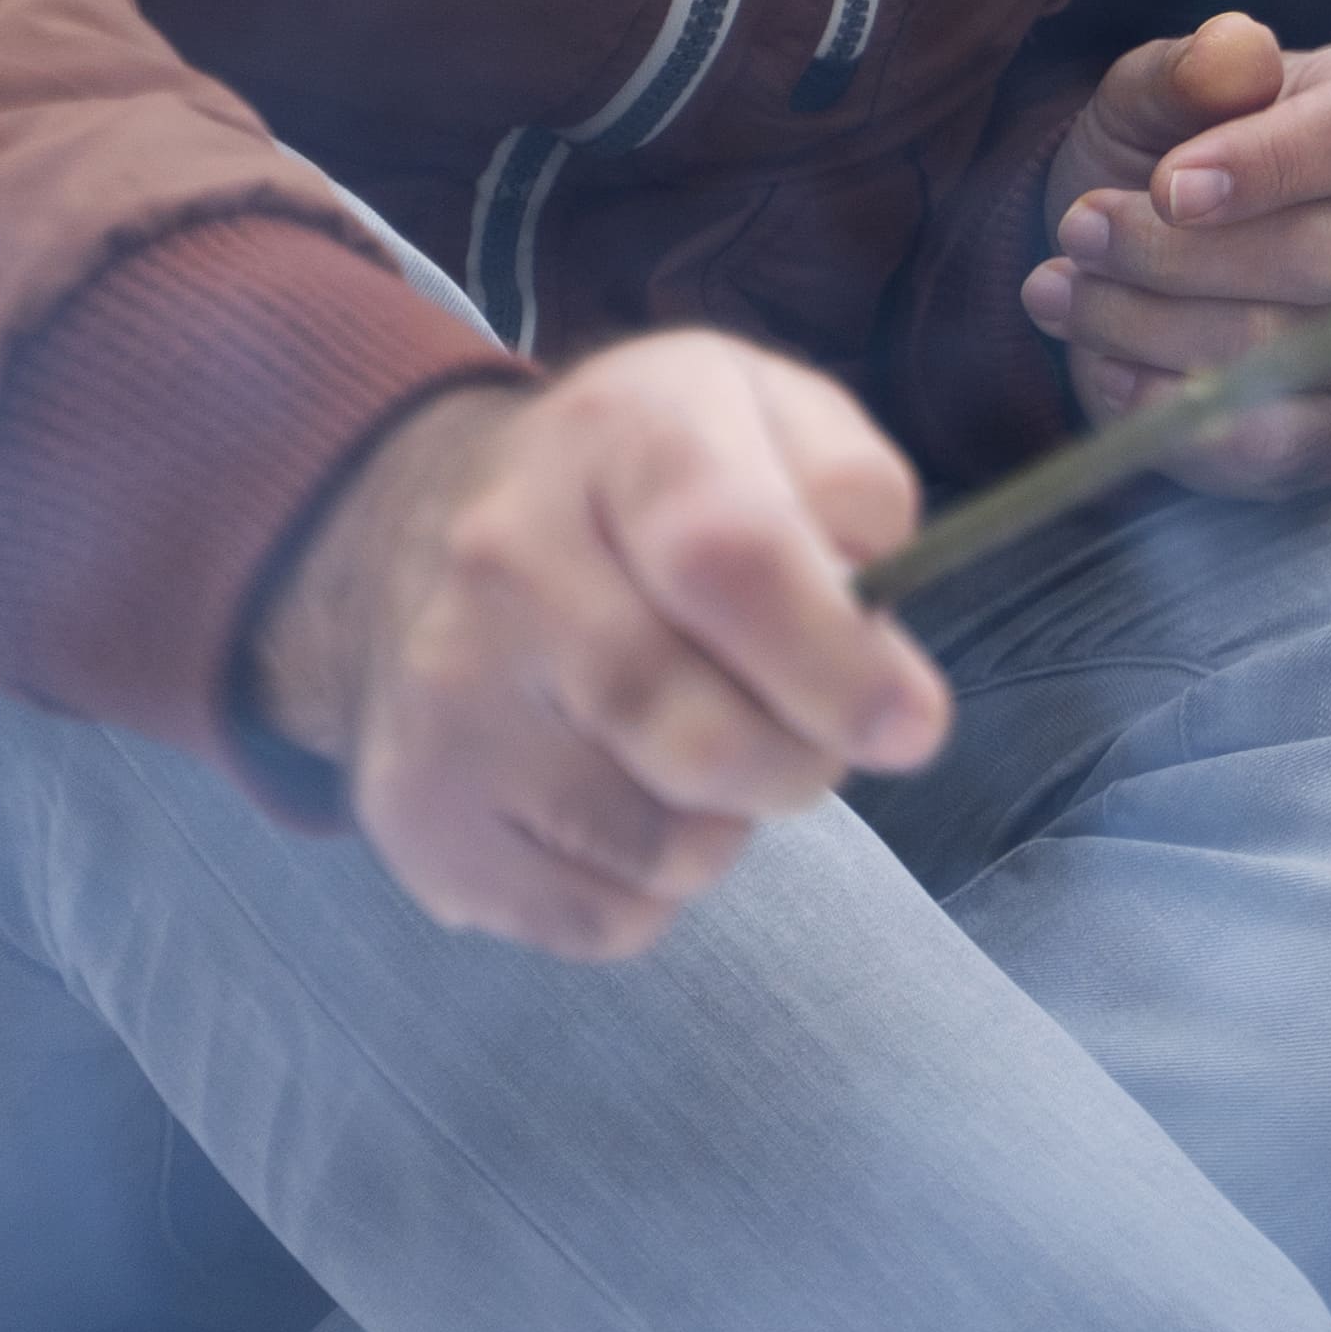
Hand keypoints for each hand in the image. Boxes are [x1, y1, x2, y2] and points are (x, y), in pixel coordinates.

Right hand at [250, 333, 947, 960]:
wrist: (426, 524)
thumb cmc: (650, 481)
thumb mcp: (770, 414)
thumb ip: (853, 492)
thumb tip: (871, 618)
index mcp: (618, 439)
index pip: (730, 559)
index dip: (839, 663)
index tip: (910, 726)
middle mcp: (503, 560)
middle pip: (697, 734)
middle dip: (801, 761)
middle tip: (815, 736)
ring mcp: (444, 697)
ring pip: (658, 841)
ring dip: (730, 824)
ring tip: (711, 749)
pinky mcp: (420, 816)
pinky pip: (598, 916)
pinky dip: (656, 887)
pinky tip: (636, 798)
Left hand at [1026, 12, 1330, 492]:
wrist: (1151, 254)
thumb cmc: (1172, 156)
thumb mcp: (1156, 95)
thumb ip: (1189, 69)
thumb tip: (1234, 53)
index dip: (1270, 164)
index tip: (1169, 184)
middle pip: (1327, 256)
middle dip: (1176, 252)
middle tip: (1078, 229)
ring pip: (1284, 350)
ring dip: (1143, 324)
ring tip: (1058, 288)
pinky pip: (1277, 446)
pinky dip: (1174, 416)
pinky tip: (1107, 373)